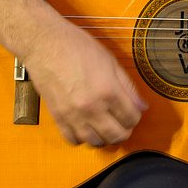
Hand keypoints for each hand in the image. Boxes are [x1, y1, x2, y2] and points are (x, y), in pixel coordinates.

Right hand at [21, 19, 147, 147]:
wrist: (46, 44)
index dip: (135, 117)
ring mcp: (73, 114)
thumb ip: (128, 86)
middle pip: (116, 135)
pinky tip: (86, 128)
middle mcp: (92, 107)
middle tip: (123, 124)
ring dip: (104, 138)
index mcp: (109, 90)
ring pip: (95, 142)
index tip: (132, 113)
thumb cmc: (77, 47)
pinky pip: (73, 140)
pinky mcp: (57, 117)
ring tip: (105, 127)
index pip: (131, 118)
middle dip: (124, 132)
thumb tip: (141, 105)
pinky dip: (82, 138)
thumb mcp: (111, 61)